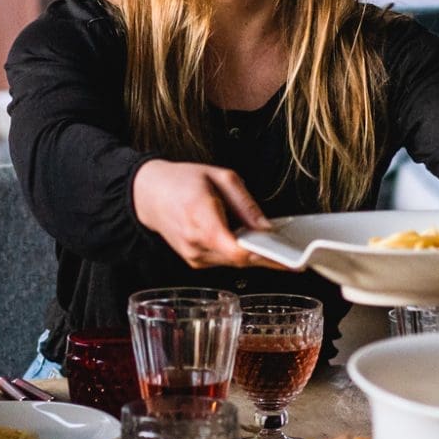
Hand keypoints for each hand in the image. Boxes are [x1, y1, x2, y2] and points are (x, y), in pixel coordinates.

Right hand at [131, 159, 281, 268]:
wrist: (148, 194)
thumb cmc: (181, 181)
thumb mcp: (220, 177)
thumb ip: (245, 203)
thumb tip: (266, 225)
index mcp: (201, 218)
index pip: (236, 250)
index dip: (265, 257)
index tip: (288, 260)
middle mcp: (195, 243)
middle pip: (239, 259)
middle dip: (265, 254)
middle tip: (289, 251)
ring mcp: (193, 256)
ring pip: (233, 262)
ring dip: (251, 253)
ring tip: (267, 241)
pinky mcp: (194, 261)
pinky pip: (223, 260)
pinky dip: (236, 251)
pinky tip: (243, 240)